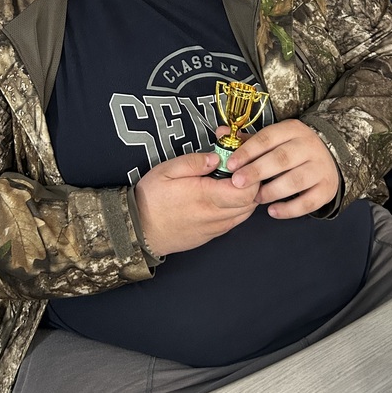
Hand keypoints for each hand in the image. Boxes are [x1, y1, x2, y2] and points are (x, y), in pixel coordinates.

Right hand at [134, 151, 258, 255]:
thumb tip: (217, 157)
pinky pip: (235, 221)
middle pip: (251, 201)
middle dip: (251, 182)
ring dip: (246, 195)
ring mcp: (215, 228)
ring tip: (230, 181)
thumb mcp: (167, 170)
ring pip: (246, 212)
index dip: (249, 173)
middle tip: (238, 168)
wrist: (139, 231)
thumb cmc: (151, 199)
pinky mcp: (213, 235)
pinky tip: (224, 196)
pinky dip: (238, 207)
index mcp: (205, 196)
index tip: (238, 162)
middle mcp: (215, 215)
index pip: (246, 189)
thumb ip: (194, 162)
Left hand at [223, 121, 339, 218]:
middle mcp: (309, 146)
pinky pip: (308, 202)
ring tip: (256, 198)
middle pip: (282, 158)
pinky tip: (272, 210)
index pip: (268, 138)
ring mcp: (320, 168)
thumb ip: (248, 140)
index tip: (230, 164)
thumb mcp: (274, 138)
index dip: (248, 151)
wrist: (330, 155)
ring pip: (296, 180)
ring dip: (272, 191)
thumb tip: (221, 133)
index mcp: (292, 130)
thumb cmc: (292, 148)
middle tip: (237, 183)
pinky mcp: (327, 189)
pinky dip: (289, 209)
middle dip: (256, 171)